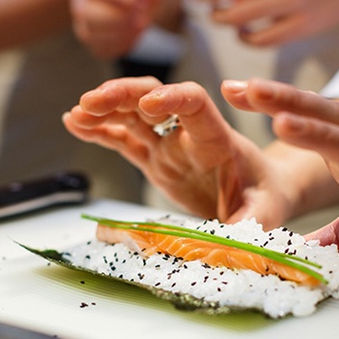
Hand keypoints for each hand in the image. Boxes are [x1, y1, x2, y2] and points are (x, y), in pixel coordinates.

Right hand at [62, 76, 297, 226]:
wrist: (261, 192)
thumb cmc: (265, 196)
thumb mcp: (265, 211)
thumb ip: (250, 223)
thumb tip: (232, 243)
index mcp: (217, 140)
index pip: (195, 104)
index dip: (171, 99)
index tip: (147, 105)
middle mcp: (188, 136)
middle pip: (154, 98)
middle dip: (123, 95)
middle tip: (91, 101)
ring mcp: (168, 145)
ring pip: (133, 115)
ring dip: (105, 108)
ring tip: (76, 112)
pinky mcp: (155, 159)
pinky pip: (124, 139)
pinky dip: (100, 130)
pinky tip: (74, 122)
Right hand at [71, 0, 168, 58]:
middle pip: (85, 11)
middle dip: (117, 14)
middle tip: (142, 10)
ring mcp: (83, 22)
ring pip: (90, 34)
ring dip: (121, 31)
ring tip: (143, 21)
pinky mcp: (94, 42)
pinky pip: (102, 49)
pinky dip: (122, 44)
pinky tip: (137, 32)